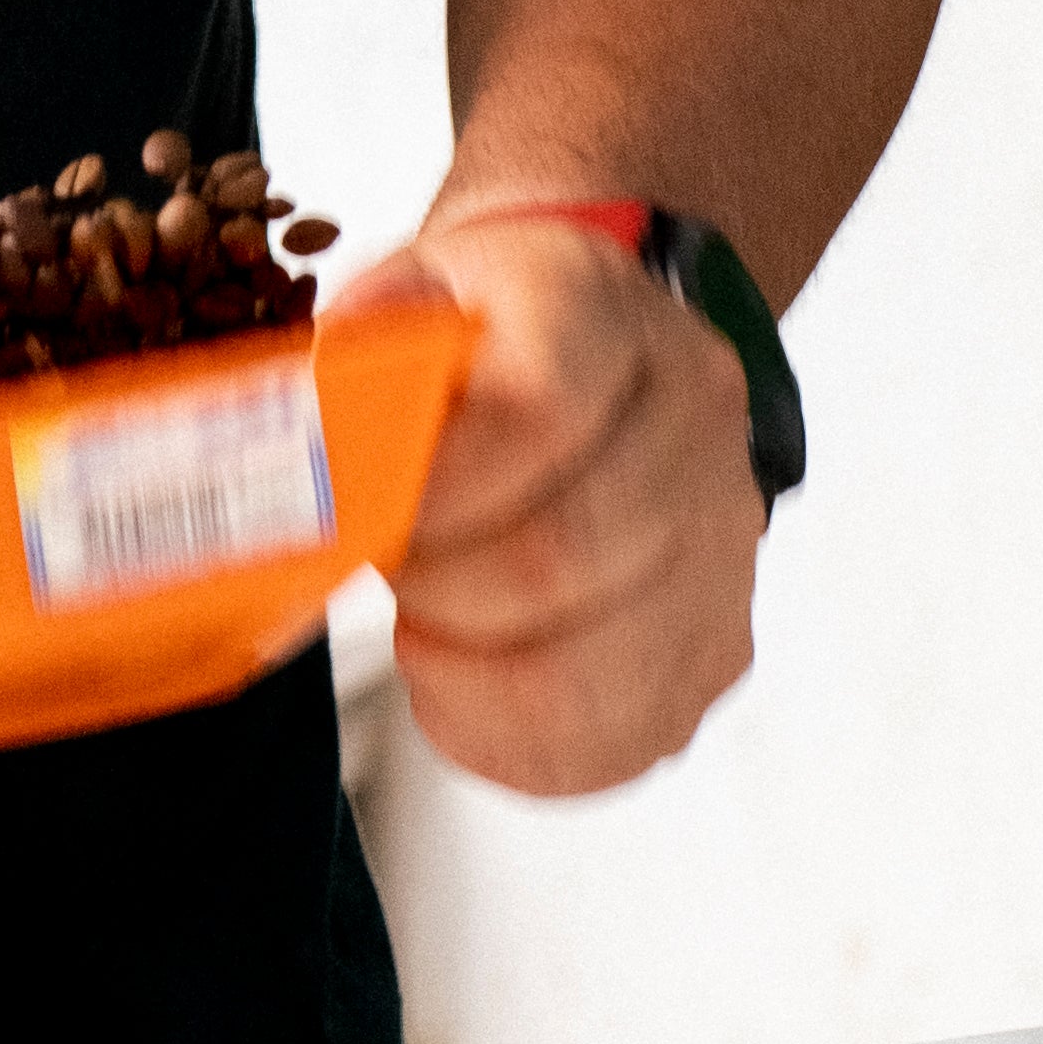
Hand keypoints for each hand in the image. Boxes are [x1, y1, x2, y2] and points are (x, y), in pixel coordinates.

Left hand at [339, 215, 761, 795]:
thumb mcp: (403, 301)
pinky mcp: (720, 644)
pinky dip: (511, 739)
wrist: (596, 358)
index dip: (431, 486)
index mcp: (603, 307)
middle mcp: (692, 419)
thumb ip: (356, 365)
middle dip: (433, 585)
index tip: (357, 510)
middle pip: (562, 554)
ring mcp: (724, 541)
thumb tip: (318, 447)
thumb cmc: (479, 341)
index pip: (537, 409)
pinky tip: (461, 681)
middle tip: (380, 567)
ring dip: (469, 673)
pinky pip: (618, 741)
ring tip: (419, 626)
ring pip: (594, 674)